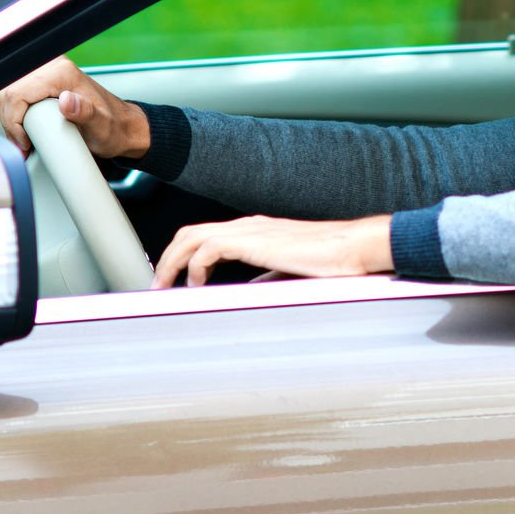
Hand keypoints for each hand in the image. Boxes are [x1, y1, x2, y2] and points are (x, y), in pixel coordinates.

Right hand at [0, 56, 149, 158]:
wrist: (121, 127)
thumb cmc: (113, 128)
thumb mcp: (101, 126)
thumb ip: (85, 113)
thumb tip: (67, 101)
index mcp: (62, 73)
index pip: (16, 93)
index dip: (13, 121)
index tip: (24, 142)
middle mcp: (53, 67)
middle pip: (7, 91)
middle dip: (9, 121)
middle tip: (24, 144)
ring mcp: (46, 71)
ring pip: (6, 91)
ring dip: (9, 117)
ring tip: (25, 138)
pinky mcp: (42, 79)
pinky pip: (14, 92)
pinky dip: (13, 112)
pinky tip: (25, 128)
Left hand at [152, 214, 394, 287]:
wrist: (355, 248)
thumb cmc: (334, 260)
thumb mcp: (291, 271)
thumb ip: (266, 277)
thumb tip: (249, 289)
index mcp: (258, 230)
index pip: (208, 236)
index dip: (185, 257)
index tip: (175, 280)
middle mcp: (250, 225)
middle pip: (191, 232)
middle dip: (169, 258)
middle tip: (159, 285)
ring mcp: (251, 229)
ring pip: (192, 236)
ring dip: (173, 262)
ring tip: (164, 287)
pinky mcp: (254, 240)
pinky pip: (208, 248)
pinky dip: (194, 267)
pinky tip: (197, 286)